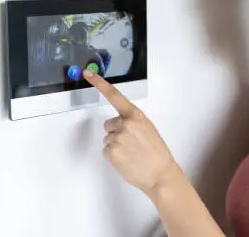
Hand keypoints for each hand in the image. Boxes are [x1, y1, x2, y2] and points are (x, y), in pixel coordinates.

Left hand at [83, 70, 180, 196]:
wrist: (160, 174)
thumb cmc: (156, 152)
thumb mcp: (148, 129)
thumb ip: (133, 122)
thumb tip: (119, 123)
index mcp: (135, 115)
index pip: (115, 95)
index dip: (99, 83)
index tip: (88, 73)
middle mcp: (125, 124)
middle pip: (109, 124)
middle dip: (117, 132)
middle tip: (133, 144)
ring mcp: (117, 138)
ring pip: (108, 138)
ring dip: (117, 145)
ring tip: (132, 153)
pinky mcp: (111, 152)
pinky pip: (106, 150)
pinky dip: (114, 156)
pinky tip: (127, 160)